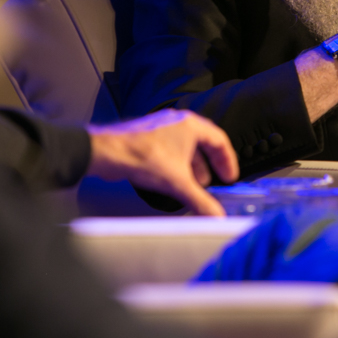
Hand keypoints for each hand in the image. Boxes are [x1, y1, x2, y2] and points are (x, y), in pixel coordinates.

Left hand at [86, 109, 238, 215]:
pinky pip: (171, 148)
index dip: (227, 160)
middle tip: (215, 180)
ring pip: (185, 145)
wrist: (108, 153)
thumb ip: (200, 201)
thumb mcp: (178, 183)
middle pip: (203, 142)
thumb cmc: (141, 156)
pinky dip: (178, 163)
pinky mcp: (148, 136)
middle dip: (210, 164)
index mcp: (190, 125)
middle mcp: (177, 122)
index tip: (229, 176)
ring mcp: (162, 127)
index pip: (219, 140)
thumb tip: (216, 215)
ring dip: (193, 165)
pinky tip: (173, 178)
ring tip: (194, 183)